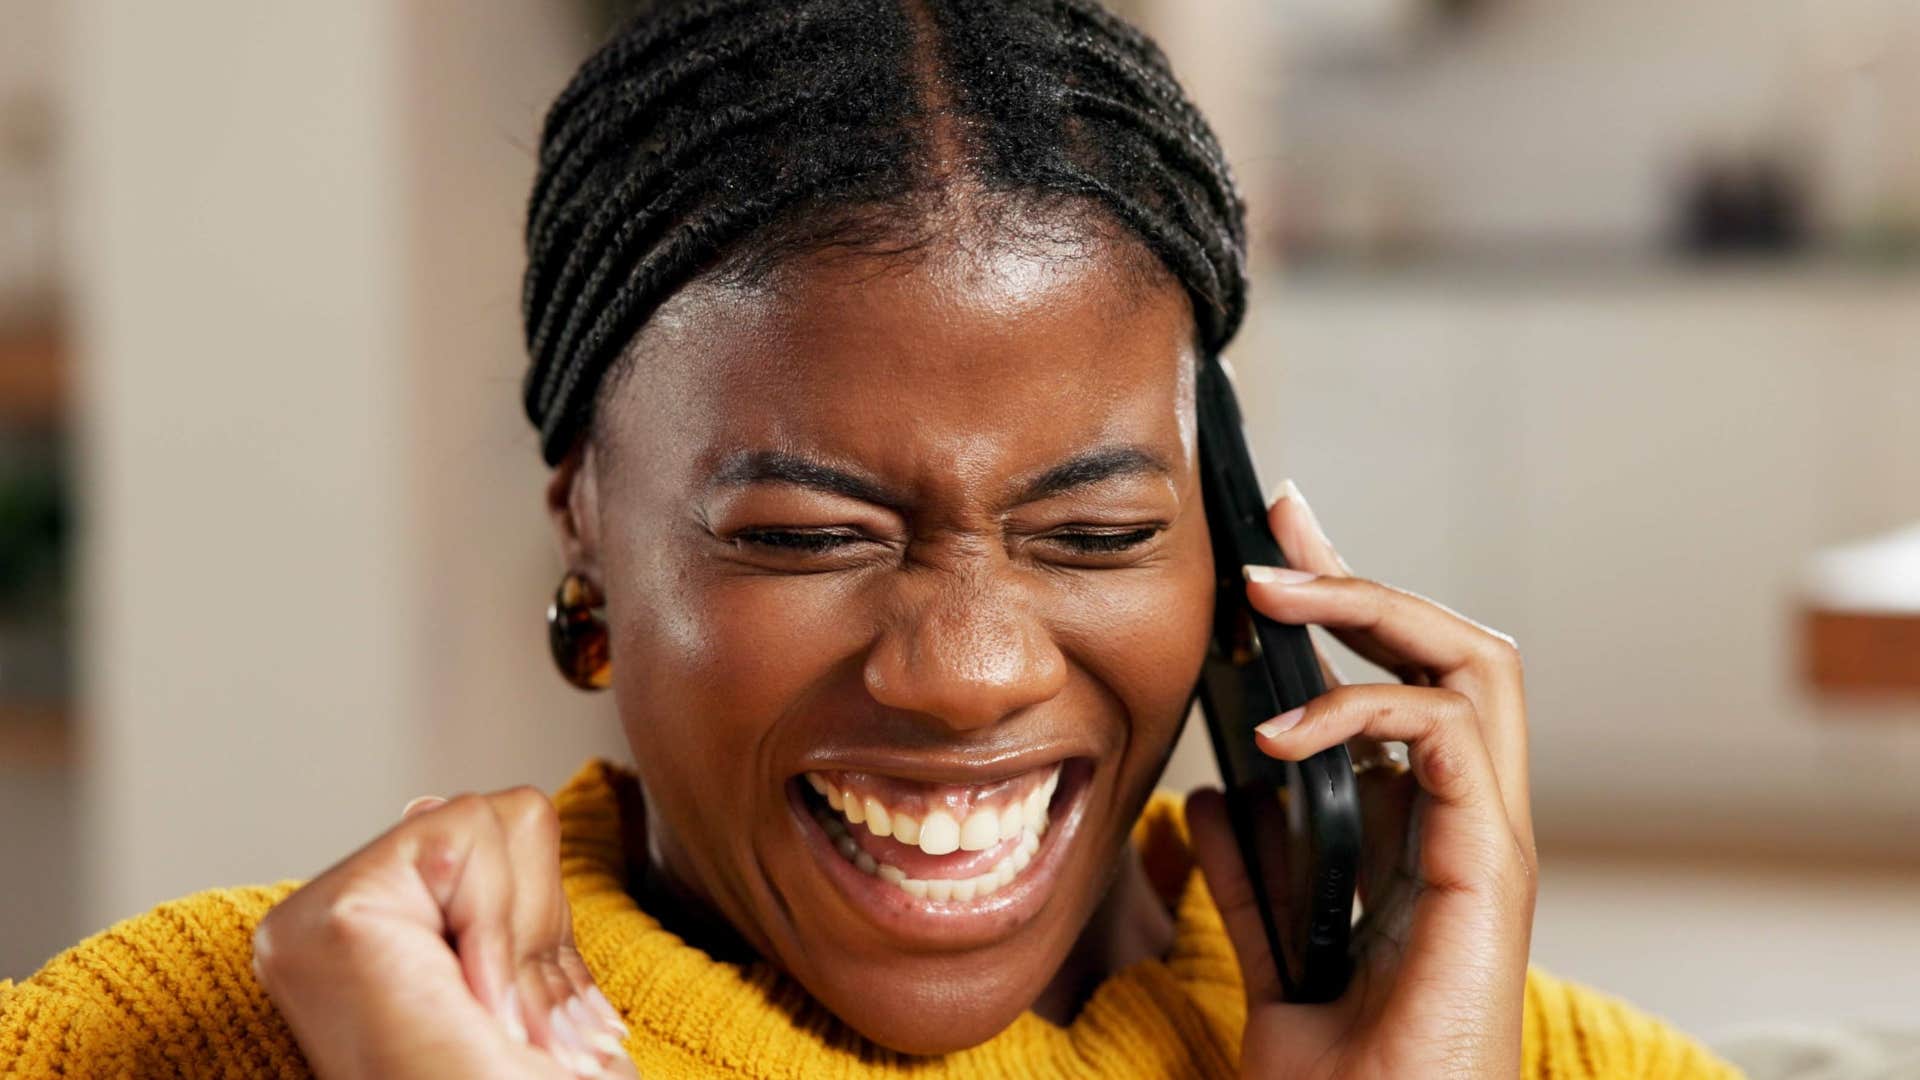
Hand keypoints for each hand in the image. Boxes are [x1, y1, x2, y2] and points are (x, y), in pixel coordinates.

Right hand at [251, 789, 640, 1078]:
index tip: (534, 1021)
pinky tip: (471, 1003)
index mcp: (377, 935)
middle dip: (542, 929)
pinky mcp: (336, 916)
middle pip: (507, 816)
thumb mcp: (528, 986)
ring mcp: (320, 916)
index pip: (503, 834)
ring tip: (488, 1017)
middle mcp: (332, 918)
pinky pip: (466, 838)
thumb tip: (456, 812)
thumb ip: (505, 908)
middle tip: (516, 1025)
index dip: (548, 927)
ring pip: (495, 819)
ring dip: (523, 937)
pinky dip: (499, 932)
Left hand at [1188, 480, 1535, 1078]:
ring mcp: (1488, 843)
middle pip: (1455, 649)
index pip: (1405, 685)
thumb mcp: (1277, 960)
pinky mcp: (1490, 870)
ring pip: (1478, 665)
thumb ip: (1256, 880)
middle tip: (1278, 525)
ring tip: (1270, 597)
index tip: (1276, 550)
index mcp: (1431, 841)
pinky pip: (1445, 733)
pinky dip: (1360, 708)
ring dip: (1370, 607)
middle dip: (1365, 572)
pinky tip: (1277, 737)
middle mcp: (1471, 828)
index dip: (1347, 605)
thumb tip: (1211, 801)